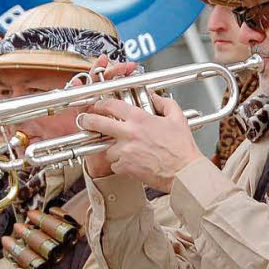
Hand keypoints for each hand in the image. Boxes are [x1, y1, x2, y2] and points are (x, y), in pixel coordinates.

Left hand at [77, 93, 203, 192]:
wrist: (183, 172)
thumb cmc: (182, 148)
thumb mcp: (177, 118)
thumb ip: (164, 103)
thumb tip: (154, 96)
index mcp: (140, 119)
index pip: (112, 106)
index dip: (101, 104)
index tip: (97, 105)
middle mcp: (129, 134)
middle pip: (97, 123)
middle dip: (87, 120)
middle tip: (84, 121)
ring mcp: (125, 151)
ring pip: (106, 147)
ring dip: (110, 147)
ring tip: (121, 148)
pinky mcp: (125, 167)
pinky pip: (114, 164)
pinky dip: (119, 164)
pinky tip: (130, 162)